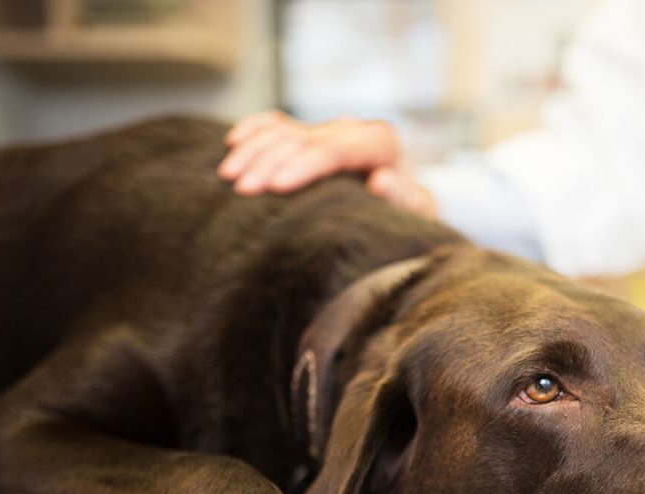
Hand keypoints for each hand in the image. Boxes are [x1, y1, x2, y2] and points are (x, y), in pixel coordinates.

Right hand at [218, 110, 437, 217]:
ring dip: (254, 150)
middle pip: (303, 139)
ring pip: (285, 130)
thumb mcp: (417, 214)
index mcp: (379, 142)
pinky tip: (233, 142)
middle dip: (270, 162)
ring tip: (228, 177)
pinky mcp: (311, 135)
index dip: (304, 165)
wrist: (404, 210)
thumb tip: (381, 179)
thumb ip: (405, 198)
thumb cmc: (409, 218)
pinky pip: (277, 124)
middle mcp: (352, 130)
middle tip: (242, 190)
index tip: (277, 187)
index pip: (335, 148)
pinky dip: (254, 130)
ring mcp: (328, 130)